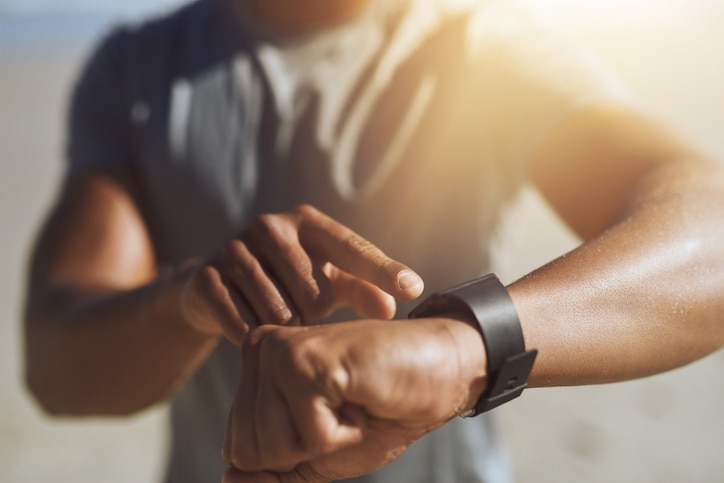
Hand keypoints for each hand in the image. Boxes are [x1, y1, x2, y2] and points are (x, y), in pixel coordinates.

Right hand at [179, 204, 423, 343]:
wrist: (216, 286)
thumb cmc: (287, 280)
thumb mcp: (327, 279)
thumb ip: (362, 289)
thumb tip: (391, 310)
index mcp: (308, 223)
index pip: (353, 250)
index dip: (383, 271)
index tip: (412, 288)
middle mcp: (271, 226)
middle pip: (315, 298)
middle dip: (312, 317)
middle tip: (298, 310)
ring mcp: (234, 248)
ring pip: (280, 315)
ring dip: (284, 329)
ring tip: (275, 317)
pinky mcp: (206, 276)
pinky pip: (244, 325)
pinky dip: (253, 335)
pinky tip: (248, 325)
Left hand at [221, 317, 486, 480]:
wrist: (439, 374)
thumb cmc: (379, 411)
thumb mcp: (318, 454)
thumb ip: (272, 472)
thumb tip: (227, 480)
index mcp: (256, 367)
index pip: (238, 450)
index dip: (293, 454)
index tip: (328, 419)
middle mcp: (260, 350)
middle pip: (248, 450)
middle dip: (305, 449)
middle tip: (342, 410)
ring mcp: (280, 351)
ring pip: (272, 446)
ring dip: (326, 440)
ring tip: (350, 400)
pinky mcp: (306, 359)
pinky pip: (309, 435)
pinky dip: (343, 432)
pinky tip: (359, 394)